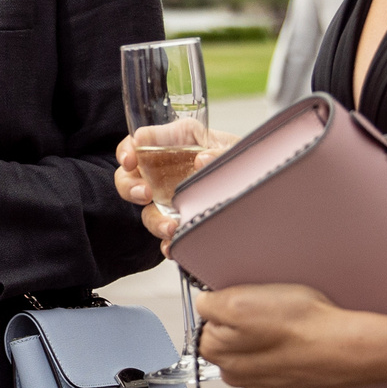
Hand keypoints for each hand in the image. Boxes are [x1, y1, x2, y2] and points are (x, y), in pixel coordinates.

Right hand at [112, 121, 237, 244]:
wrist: (257, 186)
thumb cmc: (242, 157)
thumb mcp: (233, 148)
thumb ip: (218, 151)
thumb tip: (202, 160)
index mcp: (176, 141)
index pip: (140, 140)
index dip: (128, 150)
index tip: (130, 161)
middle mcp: (165, 169)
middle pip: (130, 177)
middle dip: (130, 186)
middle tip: (144, 194)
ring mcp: (169, 197)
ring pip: (146, 210)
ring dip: (153, 220)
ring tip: (170, 227)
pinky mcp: (178, 219)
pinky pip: (165, 233)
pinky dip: (166, 243)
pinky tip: (173, 246)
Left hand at [191, 282, 385, 387]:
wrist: (344, 348)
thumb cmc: (300, 323)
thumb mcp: (241, 299)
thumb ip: (210, 304)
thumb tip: (204, 305)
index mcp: (217, 352)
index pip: (207, 324)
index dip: (227, 309)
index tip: (246, 304)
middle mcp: (236, 375)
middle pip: (230, 343)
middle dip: (244, 328)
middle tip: (269, 314)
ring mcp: (263, 386)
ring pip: (255, 357)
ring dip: (266, 344)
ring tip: (287, 330)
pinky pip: (280, 369)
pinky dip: (287, 359)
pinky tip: (298, 348)